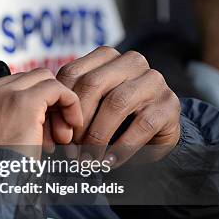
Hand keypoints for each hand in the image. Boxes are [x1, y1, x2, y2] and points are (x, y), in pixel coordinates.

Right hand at [0, 68, 82, 163]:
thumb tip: (19, 122)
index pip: (1, 91)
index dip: (22, 111)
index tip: (32, 137)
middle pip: (20, 82)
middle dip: (41, 107)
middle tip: (50, 138)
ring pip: (40, 79)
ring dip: (55, 106)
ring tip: (60, 138)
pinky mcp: (23, 102)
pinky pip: (55, 88)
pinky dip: (69, 103)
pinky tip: (72, 126)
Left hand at [56, 46, 180, 165]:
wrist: (155, 133)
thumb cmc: (112, 120)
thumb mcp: (90, 108)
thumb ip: (69, 108)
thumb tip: (48, 131)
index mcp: (106, 56)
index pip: (71, 73)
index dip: (59, 104)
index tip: (55, 133)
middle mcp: (131, 62)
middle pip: (93, 84)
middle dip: (78, 120)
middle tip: (70, 149)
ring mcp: (154, 81)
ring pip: (117, 102)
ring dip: (97, 136)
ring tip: (87, 159)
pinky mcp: (170, 104)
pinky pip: (142, 124)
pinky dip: (122, 147)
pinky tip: (109, 162)